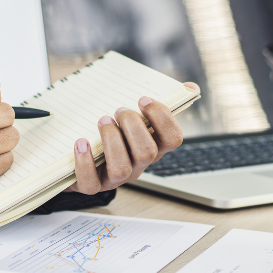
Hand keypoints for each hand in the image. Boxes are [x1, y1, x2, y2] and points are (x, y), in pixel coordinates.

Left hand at [66, 83, 198, 194]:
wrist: (80, 162)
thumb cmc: (112, 136)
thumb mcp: (133, 121)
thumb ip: (155, 105)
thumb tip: (191, 86)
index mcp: (153, 148)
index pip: (173, 139)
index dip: (161, 117)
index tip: (143, 99)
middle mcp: (138, 166)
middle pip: (147, 152)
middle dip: (133, 125)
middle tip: (119, 110)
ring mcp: (116, 179)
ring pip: (121, 167)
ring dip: (111, 139)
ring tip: (103, 121)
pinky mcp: (92, 186)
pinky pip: (91, 181)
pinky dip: (85, 161)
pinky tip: (81, 142)